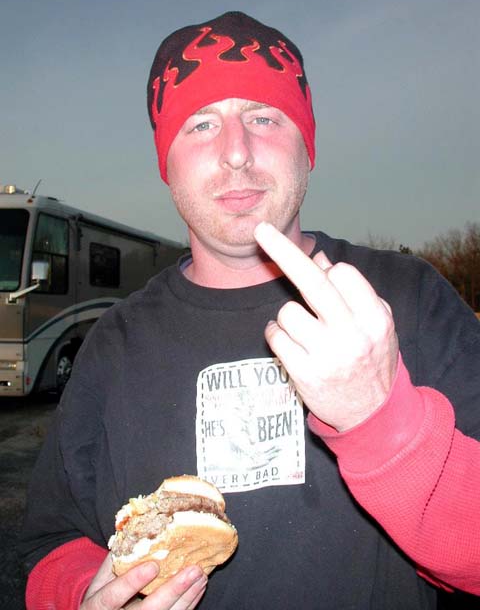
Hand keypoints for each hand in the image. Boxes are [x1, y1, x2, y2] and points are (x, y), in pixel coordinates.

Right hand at [81, 553, 206, 608]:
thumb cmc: (103, 592)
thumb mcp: (100, 578)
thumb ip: (116, 558)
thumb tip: (136, 529)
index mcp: (98, 605)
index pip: (113, 596)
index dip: (133, 582)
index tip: (154, 565)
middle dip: (173, 590)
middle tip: (193, 570)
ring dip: (187, 596)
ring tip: (201, 575)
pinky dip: (189, 604)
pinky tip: (198, 587)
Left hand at [254, 222, 398, 431]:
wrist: (372, 414)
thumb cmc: (372, 358)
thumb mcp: (377, 323)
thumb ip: (352, 291)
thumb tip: (319, 260)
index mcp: (375, 318)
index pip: (341, 274)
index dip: (327, 273)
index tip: (318, 269)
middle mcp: (353, 336)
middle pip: (312, 282)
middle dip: (283, 250)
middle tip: (261, 230)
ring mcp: (327, 357)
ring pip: (287, 312)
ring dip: (288, 317)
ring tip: (304, 333)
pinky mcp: (304, 374)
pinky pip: (275, 337)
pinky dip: (276, 335)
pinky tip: (291, 345)